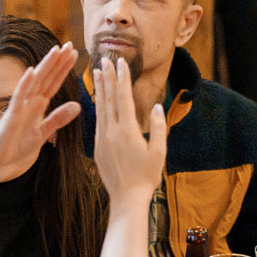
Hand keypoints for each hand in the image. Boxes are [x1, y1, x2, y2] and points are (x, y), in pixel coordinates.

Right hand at [0, 43, 79, 179]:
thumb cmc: (15, 145)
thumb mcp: (43, 133)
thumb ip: (58, 119)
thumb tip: (77, 106)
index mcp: (38, 105)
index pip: (53, 82)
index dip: (63, 68)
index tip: (74, 53)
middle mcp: (29, 101)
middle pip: (46, 78)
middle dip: (58, 62)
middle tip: (70, 44)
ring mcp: (20, 106)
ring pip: (35, 82)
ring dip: (45, 66)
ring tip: (56, 50)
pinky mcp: (11, 115)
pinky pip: (18, 97)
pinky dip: (24, 84)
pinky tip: (31, 71)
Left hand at [93, 57, 166, 204]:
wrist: (126, 198)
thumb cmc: (147, 176)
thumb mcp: (159, 151)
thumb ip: (159, 127)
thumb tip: (157, 106)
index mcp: (128, 131)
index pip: (124, 97)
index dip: (122, 78)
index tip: (121, 61)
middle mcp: (111, 132)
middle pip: (109, 99)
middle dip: (107, 77)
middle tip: (104, 59)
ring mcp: (102, 139)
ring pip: (100, 108)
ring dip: (99, 89)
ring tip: (96, 72)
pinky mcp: (97, 147)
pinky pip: (97, 121)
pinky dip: (97, 106)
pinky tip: (97, 98)